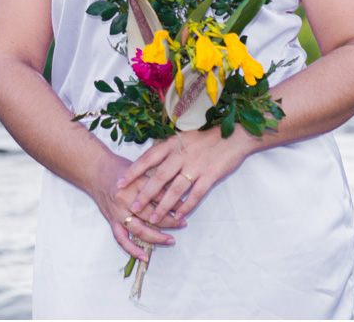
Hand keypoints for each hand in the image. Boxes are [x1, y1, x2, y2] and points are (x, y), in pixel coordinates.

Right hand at [87, 152, 185, 261]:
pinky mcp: (111, 220)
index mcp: (136, 183)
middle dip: (170, 221)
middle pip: (152, 214)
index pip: (160, 195)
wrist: (94, 170)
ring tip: (171, 240)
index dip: (175, 203)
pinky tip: (144, 257)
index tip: (186, 207)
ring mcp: (118, 211)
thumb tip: (175, 192)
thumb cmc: (118, 168)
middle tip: (183, 223)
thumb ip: (155, 180)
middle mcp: (127, 199)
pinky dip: (132, 250)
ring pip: (139, 229)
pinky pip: (122, 238)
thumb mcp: (140, 168)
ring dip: (156, 237)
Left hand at [117, 127, 256, 225]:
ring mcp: (196, 166)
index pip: (148, 158)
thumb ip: (168, 151)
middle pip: (159, 177)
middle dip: (145, 194)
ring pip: (175, 189)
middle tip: (133, 207)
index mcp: (173, 144)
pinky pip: (196, 194)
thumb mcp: (183, 138)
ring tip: (153, 218)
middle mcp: (182, 155)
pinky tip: (179, 216)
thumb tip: (150, 165)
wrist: (234, 136)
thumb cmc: (206, 138)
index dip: (133, 171)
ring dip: (163, 206)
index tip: (120, 182)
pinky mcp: (211, 176)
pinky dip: (187, 206)